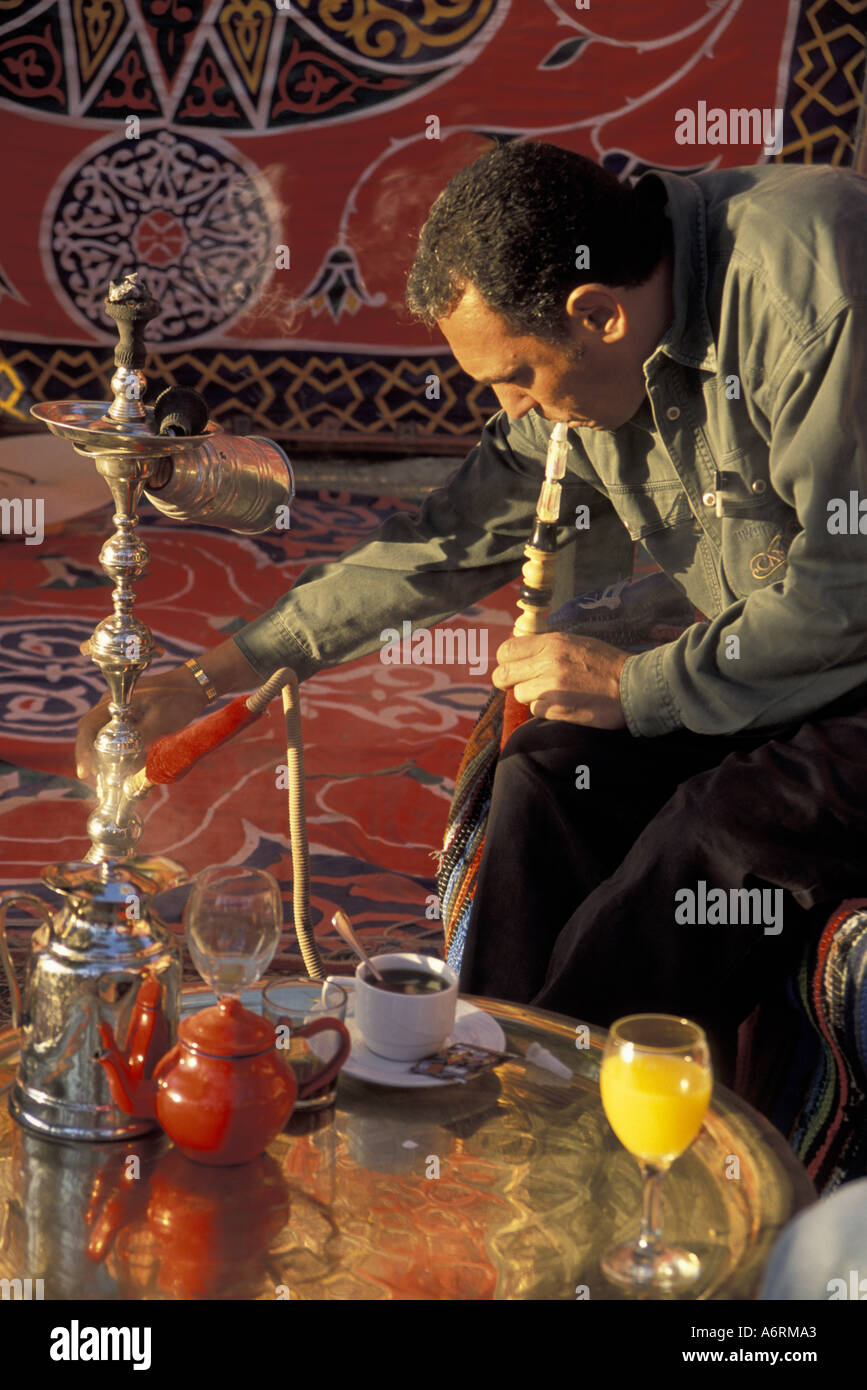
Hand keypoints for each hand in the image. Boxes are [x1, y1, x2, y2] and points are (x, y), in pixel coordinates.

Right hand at [75, 667, 208, 786]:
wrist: (194, 685)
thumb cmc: (178, 700)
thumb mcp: (159, 722)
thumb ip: (138, 740)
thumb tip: (122, 765)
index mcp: (114, 700)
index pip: (87, 726)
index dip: (83, 750)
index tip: (85, 772)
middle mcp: (111, 702)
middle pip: (90, 730)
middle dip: (89, 754)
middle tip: (92, 776)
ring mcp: (118, 706)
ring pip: (100, 732)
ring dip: (100, 752)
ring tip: (102, 773)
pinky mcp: (129, 713)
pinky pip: (113, 731)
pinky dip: (113, 747)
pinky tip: (118, 762)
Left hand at [491, 632, 628, 728]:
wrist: (634, 687)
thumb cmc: (608, 664)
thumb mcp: (577, 642)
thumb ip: (548, 646)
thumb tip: (521, 653)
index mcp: (552, 642)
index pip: (506, 650)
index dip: (506, 661)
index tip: (514, 667)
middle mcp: (547, 662)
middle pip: (503, 675)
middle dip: (508, 681)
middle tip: (522, 684)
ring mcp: (550, 687)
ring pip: (519, 694)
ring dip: (532, 697)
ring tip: (553, 694)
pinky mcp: (556, 709)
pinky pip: (535, 711)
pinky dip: (545, 710)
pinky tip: (564, 705)